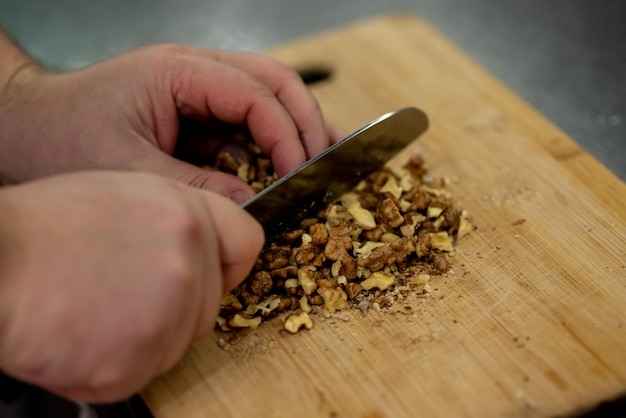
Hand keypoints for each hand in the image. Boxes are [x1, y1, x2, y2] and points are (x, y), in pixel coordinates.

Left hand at [0, 44, 342, 201]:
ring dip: (297, 127)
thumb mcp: (127, 168)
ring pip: (268, 95)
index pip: (256, 93)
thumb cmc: (59, 136)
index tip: (300, 174)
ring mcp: (197, 89)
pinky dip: (270, 142)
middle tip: (323, 163)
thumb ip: (194, 186)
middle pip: (276, 80)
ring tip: (321, 159)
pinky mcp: (195, 112)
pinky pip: (245, 121)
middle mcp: (195, 71)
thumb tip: (248, 203)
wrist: (23, 126)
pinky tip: (283, 166)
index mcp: (179, 72)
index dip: (287, 134)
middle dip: (306, 121)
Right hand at [0, 171, 262, 401]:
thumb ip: (179, 220)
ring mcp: (163, 316)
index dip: (230, 261)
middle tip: (123, 291)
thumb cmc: (43, 228)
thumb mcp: (126, 194)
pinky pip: (143, 372)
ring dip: (144, 336)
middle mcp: (185, 264)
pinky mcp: (131, 364)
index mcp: (186, 215)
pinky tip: (81, 334)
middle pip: (211, 304)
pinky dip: (115, 363)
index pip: (248, 243)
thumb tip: (208, 248)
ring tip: (94, 308)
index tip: (213, 272)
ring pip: (179, 342)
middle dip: (177, 306)